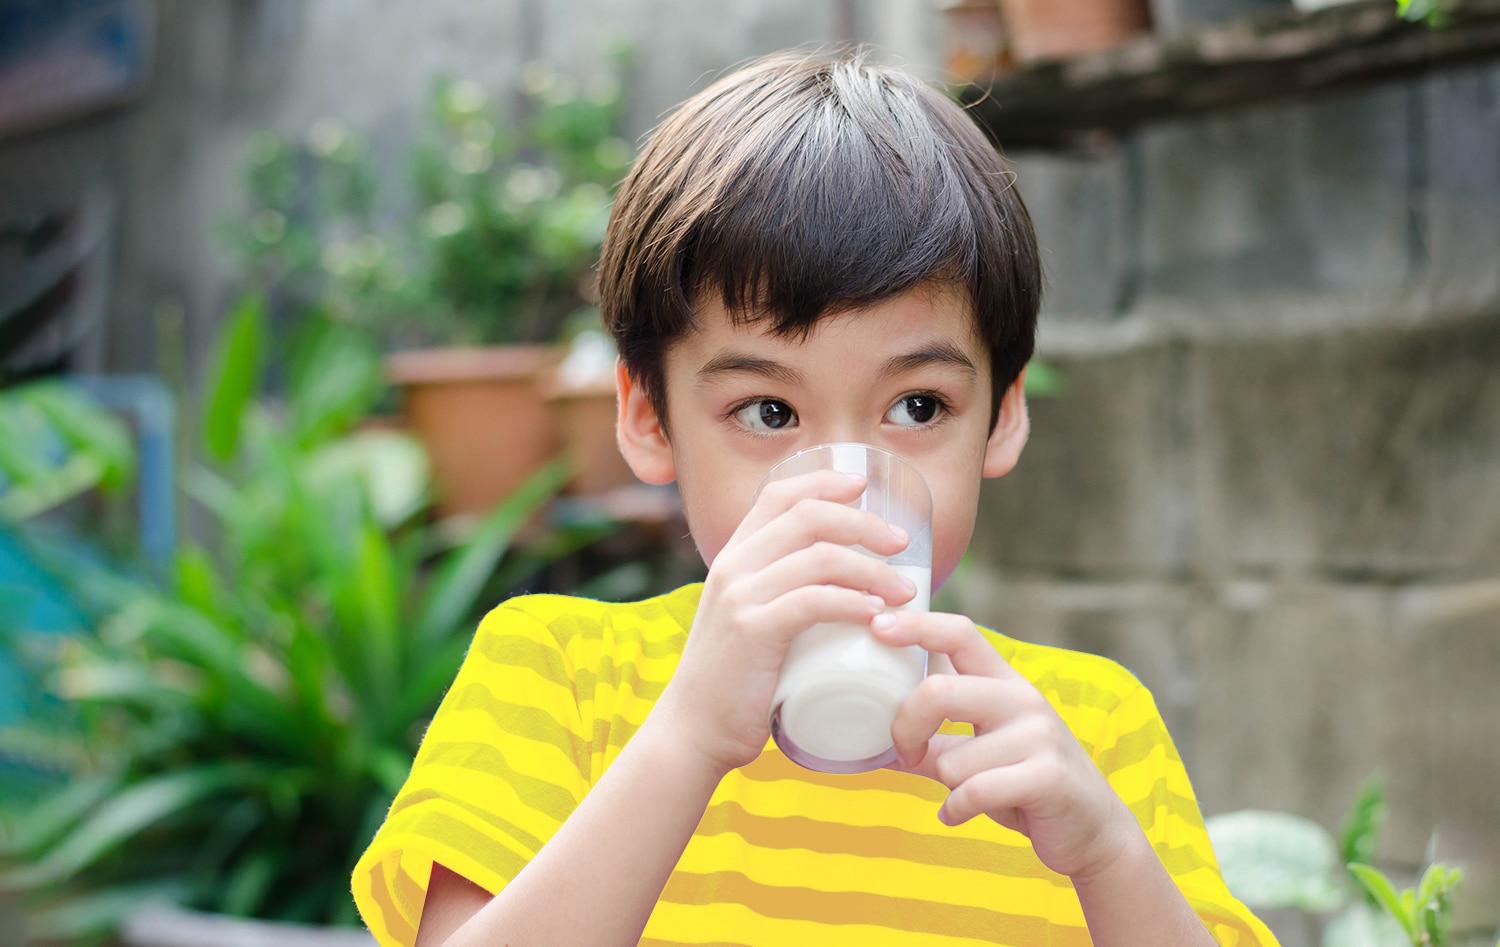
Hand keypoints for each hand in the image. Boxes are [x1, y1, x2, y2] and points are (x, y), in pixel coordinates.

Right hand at [651, 469, 914, 775]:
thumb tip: (841, 587)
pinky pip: (813, 601)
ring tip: (905, 591)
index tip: (864, 486)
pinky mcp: (752, 632)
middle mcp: (733, 567)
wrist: (692, 731)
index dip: (824, 481)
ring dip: (873, 568)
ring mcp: (740, 597)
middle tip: (902, 545)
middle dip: (864, 523)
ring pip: (820, 557)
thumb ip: (779, 596)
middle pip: (808, 516)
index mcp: (732, 557)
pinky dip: (853, 601)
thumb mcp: (749, 621)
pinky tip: (877, 612)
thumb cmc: (735, 682)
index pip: (778, 494)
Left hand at [872, 611, 1138, 882]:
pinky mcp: (1047, 776)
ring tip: (970, 793)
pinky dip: (955, 811)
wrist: (1092, 830)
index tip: (878, 626)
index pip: (959, 633)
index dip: (916, 625)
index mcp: (1003, 681)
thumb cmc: (1021, 784)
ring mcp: (1039, 735)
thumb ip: (932, 737)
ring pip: (952, 759)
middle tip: (905, 753)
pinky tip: (958, 815)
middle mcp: (1022, 698)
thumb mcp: (978, 750)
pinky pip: (973, 791)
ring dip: (947, 787)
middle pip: (938, 690)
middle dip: (905, 728)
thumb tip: (871, 738)